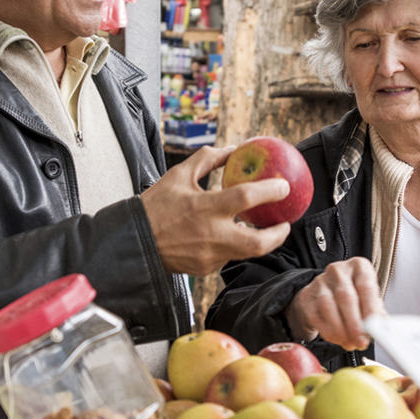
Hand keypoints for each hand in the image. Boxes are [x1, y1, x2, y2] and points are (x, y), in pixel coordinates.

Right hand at [142, 145, 290, 276]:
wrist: (134, 242)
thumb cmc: (155, 206)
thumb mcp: (178, 175)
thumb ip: (207, 159)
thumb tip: (231, 150)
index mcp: (204, 208)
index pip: (246, 198)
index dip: (270, 191)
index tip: (284, 186)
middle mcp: (210, 235)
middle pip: (258, 242)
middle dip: (278, 234)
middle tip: (285, 223)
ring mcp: (209, 256)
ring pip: (244, 252)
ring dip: (256, 240)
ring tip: (261, 228)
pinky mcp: (205, 269)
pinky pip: (227, 256)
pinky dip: (232, 245)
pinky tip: (230, 235)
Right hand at [286, 257, 382, 351]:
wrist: (323, 295)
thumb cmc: (353, 297)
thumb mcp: (368, 300)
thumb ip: (376, 312)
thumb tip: (384, 328)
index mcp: (359, 267)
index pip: (366, 286)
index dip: (370, 308)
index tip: (374, 327)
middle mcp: (338, 271)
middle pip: (346, 296)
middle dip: (354, 323)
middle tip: (361, 341)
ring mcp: (320, 283)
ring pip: (328, 306)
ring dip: (340, 329)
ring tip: (350, 343)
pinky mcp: (306, 297)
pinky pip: (316, 316)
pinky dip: (329, 332)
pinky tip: (338, 339)